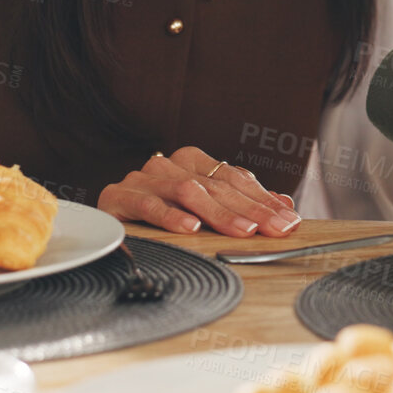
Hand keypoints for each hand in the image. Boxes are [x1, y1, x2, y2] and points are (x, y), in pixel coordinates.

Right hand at [97, 146, 300, 237]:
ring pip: (187, 191)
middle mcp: (168, 165)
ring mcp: (143, 179)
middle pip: (216, 186)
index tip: (287, 218)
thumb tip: (284, 205)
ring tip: (242, 231)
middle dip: (251, 209)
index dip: (263, 198)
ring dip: (218, 213)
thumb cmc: (160, 214)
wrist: (105, 219)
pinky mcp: (118, 197)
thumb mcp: (205, 208)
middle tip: (274, 228)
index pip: (234, 178)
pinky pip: (148, 205)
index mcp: (191, 162)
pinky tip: (190, 228)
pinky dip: (171, 216)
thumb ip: (242, 203)